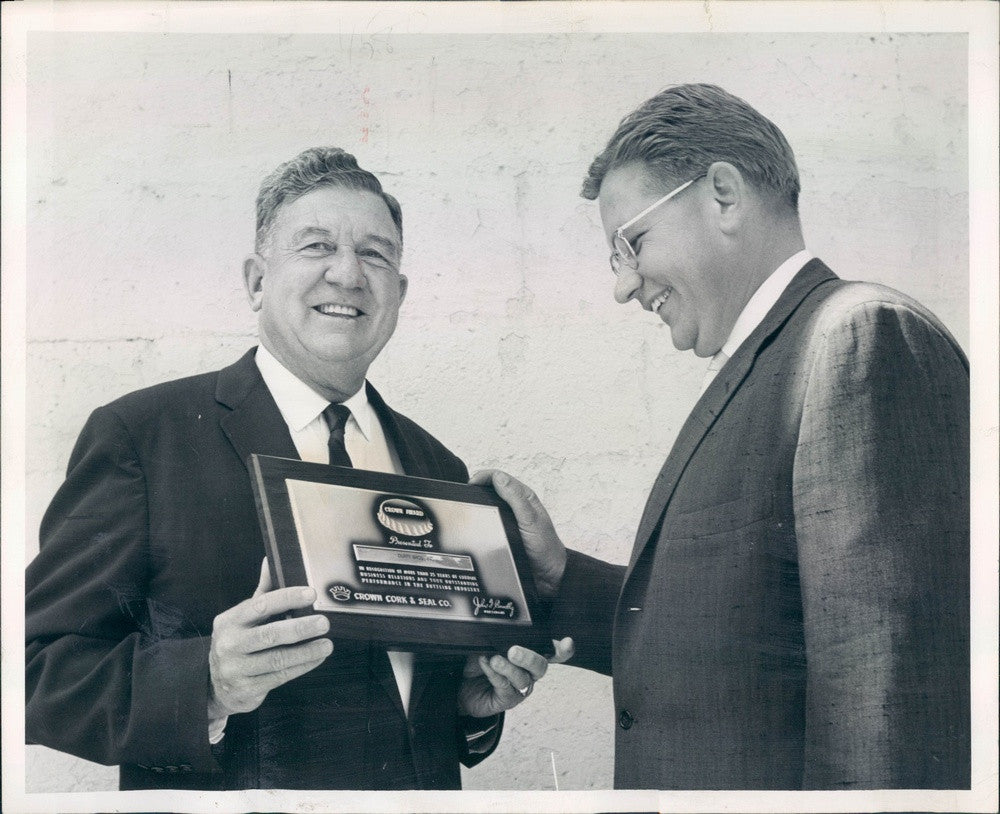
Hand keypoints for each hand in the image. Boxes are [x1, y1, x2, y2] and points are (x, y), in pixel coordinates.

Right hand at [207, 559, 332, 718]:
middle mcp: (230, 644)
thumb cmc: (238, 642)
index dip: (287, 598)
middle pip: (269, 634)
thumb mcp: (244, 617)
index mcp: (230, 620)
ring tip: (327, 644)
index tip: (311, 594)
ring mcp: (236, 669)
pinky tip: (317, 658)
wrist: (216, 685)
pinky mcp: (247, 689)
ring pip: (277, 659)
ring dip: (306, 652)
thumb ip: (262, 592)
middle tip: (324, 623)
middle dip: (300, 628)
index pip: (260, 605)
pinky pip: (280, 677)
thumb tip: (270, 559)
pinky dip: (302, 667)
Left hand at [457, 637, 574, 717]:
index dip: (563, 650)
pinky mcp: (507, 700)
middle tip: (513, 650)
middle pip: (541, 666)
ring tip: (495, 659)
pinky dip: (494, 673)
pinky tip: (486, 663)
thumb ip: (496, 635)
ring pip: (523, 678)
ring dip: (508, 667)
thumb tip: (497, 622)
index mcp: (530, 655)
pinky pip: (505, 686)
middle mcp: (530, 672)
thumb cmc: (478, 661)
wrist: (461, 685)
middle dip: (529, 657)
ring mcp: (520, 687)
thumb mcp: (486, 643)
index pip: (553, 652)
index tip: (567, 643)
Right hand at [470, 469, 566, 596]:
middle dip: (477, 488)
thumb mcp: (530, 520)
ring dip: (477, 504)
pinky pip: (488, 522)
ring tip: (465, 509)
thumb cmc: (546, 547)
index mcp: (524, 497)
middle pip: (492, 489)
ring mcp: (509, 519)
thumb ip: (516, 498)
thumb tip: (498, 478)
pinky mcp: (503, 533)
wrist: (549, 575)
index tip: (470, 486)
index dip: (483, 477)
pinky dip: (479, 520)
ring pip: (488, 505)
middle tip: (464, 497)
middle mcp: (516, 505)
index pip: (499, 477)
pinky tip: (472, 526)